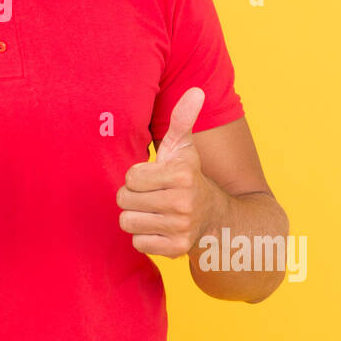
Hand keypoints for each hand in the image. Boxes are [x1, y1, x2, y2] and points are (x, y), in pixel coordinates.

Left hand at [117, 87, 219, 258]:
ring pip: (128, 222)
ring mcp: (180, 229)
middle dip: (134, 197)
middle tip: (153, 196)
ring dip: (137, 217)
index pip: (130, 177)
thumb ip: (183, 119)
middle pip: (124, 200)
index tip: (155, 178)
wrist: (215, 218)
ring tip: (155, 211)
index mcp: (182, 175)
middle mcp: (183, 203)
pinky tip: (160, 228)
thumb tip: (196, 91)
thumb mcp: (184, 148)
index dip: (138, 177)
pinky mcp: (175, 250)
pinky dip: (145, 237)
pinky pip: (137, 242)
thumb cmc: (189, 177)